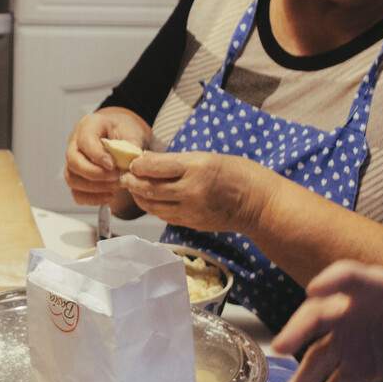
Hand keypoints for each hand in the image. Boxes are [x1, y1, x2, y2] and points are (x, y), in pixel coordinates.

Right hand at [62, 107, 153, 206]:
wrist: (123, 135)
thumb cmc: (125, 130)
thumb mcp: (132, 132)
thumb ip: (131, 146)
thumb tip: (131, 164)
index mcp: (88, 126)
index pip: (85, 142)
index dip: (97, 156)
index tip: (113, 165)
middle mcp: (75, 143)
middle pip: (74, 162)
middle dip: (96, 174)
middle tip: (116, 177)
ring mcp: (74, 161)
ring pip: (72, 179)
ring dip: (94, 188)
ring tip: (116, 187)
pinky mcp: (77, 177)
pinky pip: (77, 193)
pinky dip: (92, 198)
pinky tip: (109, 195)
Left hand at [121, 150, 273, 234]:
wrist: (258, 203)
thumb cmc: (237, 173)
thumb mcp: (208, 157)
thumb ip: (177, 161)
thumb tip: (147, 161)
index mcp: (196, 167)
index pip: (155, 167)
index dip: (137, 165)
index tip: (131, 162)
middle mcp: (191, 190)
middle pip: (149, 189)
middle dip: (132, 182)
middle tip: (124, 176)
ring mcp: (191, 210)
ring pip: (153, 206)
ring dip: (139, 197)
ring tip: (133, 188)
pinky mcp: (192, 223)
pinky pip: (164, 216)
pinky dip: (153, 208)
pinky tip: (150, 200)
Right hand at [272, 234, 382, 381]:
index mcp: (370, 288)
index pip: (344, 278)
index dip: (330, 282)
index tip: (314, 291)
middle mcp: (350, 312)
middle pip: (318, 318)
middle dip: (297, 332)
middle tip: (281, 347)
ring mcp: (351, 341)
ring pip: (320, 358)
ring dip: (302, 377)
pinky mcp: (359, 367)